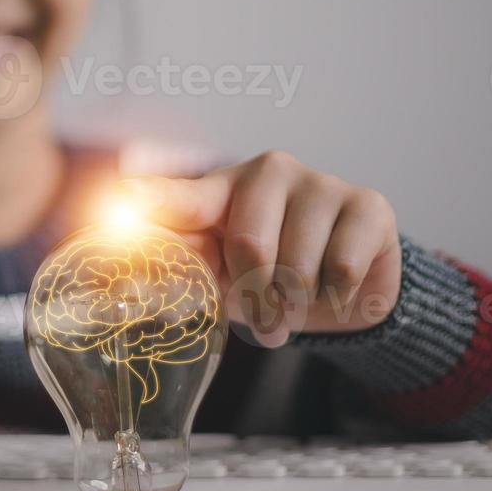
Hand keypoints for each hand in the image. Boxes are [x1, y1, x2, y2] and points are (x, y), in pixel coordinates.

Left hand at [122, 151, 401, 347]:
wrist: (343, 290)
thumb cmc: (271, 275)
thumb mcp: (222, 276)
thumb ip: (181, 270)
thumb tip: (128, 285)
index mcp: (222, 189)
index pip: (185, 196)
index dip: (154, 198)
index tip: (123, 193)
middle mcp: (270, 171)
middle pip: (250, 244)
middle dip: (257, 296)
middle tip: (265, 319)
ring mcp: (321, 182)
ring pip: (299, 263)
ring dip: (297, 304)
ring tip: (298, 306)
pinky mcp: (368, 204)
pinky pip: (342, 268)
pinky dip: (337, 297)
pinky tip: (336, 287)